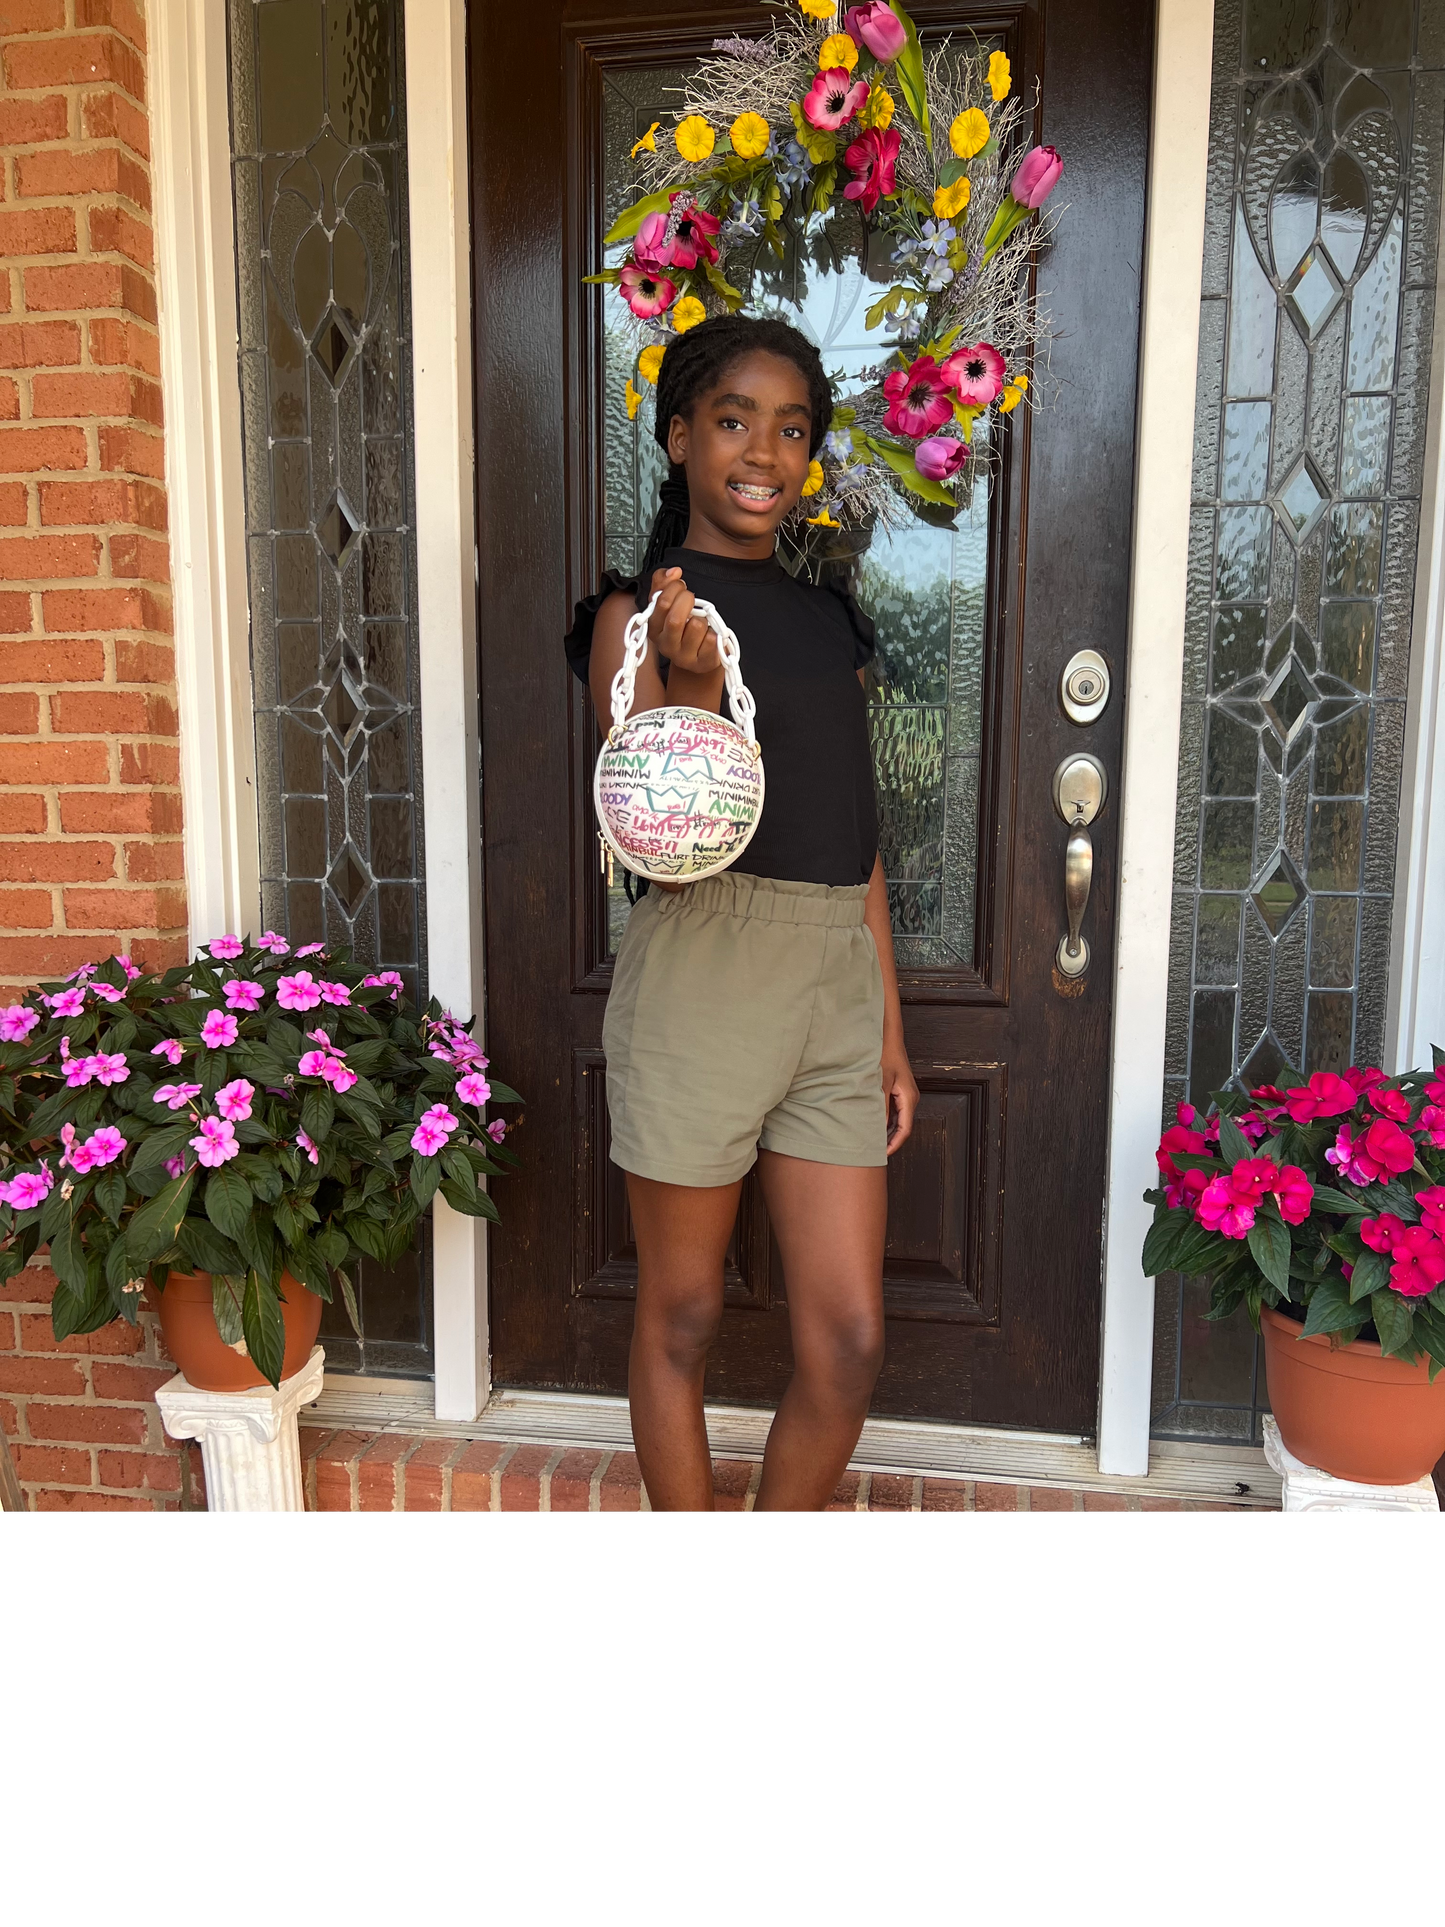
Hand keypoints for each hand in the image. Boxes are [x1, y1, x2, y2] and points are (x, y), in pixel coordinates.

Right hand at [647, 567, 720, 673]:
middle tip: (691, 600)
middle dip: (688, 601)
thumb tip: (674, 572)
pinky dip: (714, 633)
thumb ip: (664, 584)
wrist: (699, 657)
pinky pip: (712, 639)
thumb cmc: (684, 628)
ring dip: (703, 619)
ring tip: (699, 624)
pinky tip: (708, 637)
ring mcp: (683, 657)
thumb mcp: (669, 605)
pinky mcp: (702, 663)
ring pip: (696, 626)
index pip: (661, 603)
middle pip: (675, 618)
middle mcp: (665, 645)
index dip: (675, 587)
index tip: (681, 586)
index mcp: (653, 629)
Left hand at [882, 1037, 917, 1155]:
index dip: (894, 1144)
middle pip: (903, 1127)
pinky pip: (895, 1111)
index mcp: (909, 1097)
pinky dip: (886, 1121)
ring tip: (872, 1141)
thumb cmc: (885, 1055)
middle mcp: (910, 1098)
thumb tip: (877, 1126)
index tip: (883, 1154)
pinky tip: (873, 1124)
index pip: (905, 1129)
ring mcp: (906, 1095)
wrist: (888, 1037)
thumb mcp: (880, 1082)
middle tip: (874, 1152)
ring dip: (887, 1131)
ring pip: (899, 1120)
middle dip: (890, 1141)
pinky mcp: (899, 1091)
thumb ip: (880, 1105)